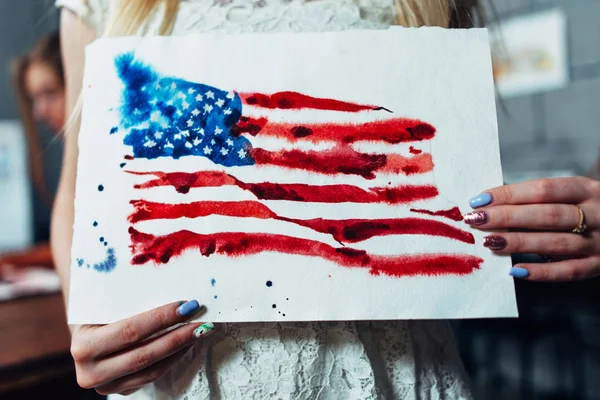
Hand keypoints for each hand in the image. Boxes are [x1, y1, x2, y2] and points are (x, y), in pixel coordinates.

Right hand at [70, 300, 213, 395]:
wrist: (84, 334)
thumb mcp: (104, 304)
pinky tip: (186, 344)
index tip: (186, 305)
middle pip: (144, 355)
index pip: (130, 331)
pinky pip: (152, 376)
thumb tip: (176, 292)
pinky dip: (173, 359)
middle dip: (178, 336)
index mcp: (84, 345)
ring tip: (200, 331)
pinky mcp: (120, 391)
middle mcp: (90, 372)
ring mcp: (105, 386)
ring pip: (152, 369)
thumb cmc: (98, 311)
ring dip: (181, 349)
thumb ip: (130, 301)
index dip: (161, 318)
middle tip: (203, 321)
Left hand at [465, 177, 599, 280]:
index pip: (544, 189)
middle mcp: (597, 214)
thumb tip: (491, 205)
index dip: (510, 194)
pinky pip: (569, 271)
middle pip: (547, 215)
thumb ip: (539, 199)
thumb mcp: (572, 195)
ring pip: (555, 243)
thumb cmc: (585, 209)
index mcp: (587, 190)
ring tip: (489, 242)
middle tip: (477, 220)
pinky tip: (515, 269)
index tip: (480, 200)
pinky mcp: (599, 265)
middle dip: (507, 217)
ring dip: (518, 243)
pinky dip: (541, 272)